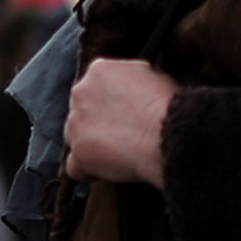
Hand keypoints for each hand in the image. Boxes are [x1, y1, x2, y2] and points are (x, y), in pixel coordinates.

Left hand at [60, 58, 175, 187]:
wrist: (166, 133)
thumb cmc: (166, 105)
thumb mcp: (153, 74)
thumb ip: (132, 78)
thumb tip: (132, 87)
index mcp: (99, 70)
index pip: (95, 86)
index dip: (109, 102)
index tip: (122, 112)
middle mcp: (81, 92)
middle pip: (81, 110)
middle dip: (97, 122)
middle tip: (121, 133)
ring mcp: (76, 123)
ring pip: (74, 136)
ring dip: (91, 145)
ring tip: (117, 152)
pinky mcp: (78, 151)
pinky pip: (73, 166)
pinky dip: (87, 170)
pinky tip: (104, 170)